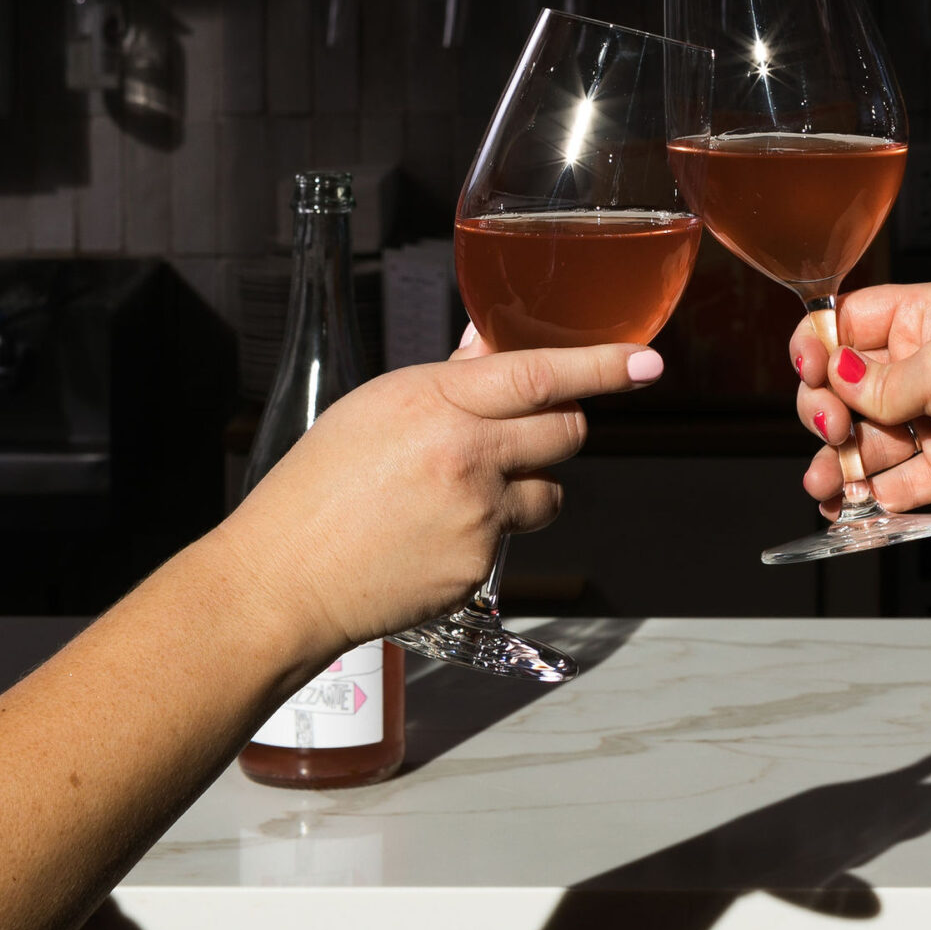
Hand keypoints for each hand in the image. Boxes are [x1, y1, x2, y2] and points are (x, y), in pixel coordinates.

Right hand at [217, 334, 663, 659]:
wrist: (284, 580)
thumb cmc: (316, 488)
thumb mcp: (376, 408)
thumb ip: (447, 382)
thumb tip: (493, 349)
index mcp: (435, 402)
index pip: (540, 374)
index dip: (603, 366)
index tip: (647, 362)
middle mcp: (466, 455)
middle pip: (567, 432)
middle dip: (562, 428)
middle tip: (525, 433)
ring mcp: (478, 516)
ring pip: (550, 490)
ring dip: (529, 486)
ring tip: (464, 493)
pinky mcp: (480, 566)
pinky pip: (513, 538)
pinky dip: (490, 533)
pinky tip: (436, 535)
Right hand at [791, 281, 930, 519]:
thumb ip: (877, 381)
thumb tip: (833, 378)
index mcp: (925, 317)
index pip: (849, 322)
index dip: (820, 346)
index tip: (810, 371)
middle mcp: (925, 363)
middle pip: (847, 385)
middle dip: (827, 408)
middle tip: (833, 429)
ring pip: (866, 437)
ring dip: (839, 461)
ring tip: (827, 483)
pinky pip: (894, 479)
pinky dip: (869, 494)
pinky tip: (848, 505)